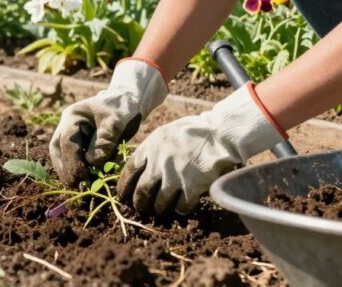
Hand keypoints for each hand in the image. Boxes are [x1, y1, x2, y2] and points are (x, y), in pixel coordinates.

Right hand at [49, 59, 167, 185]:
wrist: (127, 102)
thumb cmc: (121, 108)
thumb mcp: (116, 121)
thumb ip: (105, 141)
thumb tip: (92, 163)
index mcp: (72, 116)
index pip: (67, 142)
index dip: (72, 161)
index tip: (82, 177)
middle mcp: (67, 125)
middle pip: (57, 149)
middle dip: (65, 168)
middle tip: (75, 185)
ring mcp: (72, 134)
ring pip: (61, 154)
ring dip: (67, 171)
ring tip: (78, 186)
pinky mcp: (79, 143)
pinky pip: (72, 158)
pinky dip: (76, 169)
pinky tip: (85, 179)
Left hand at [116, 83, 285, 214]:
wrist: (218, 134)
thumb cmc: (192, 131)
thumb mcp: (164, 134)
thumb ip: (151, 150)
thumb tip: (140, 166)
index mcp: (149, 149)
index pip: (129, 171)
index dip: (123, 186)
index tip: (122, 194)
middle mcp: (158, 165)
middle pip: (142, 191)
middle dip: (139, 203)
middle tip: (139, 207)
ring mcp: (175, 178)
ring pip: (160, 203)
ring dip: (159, 208)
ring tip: (160, 209)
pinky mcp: (192, 189)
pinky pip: (181, 207)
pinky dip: (180, 209)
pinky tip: (181, 207)